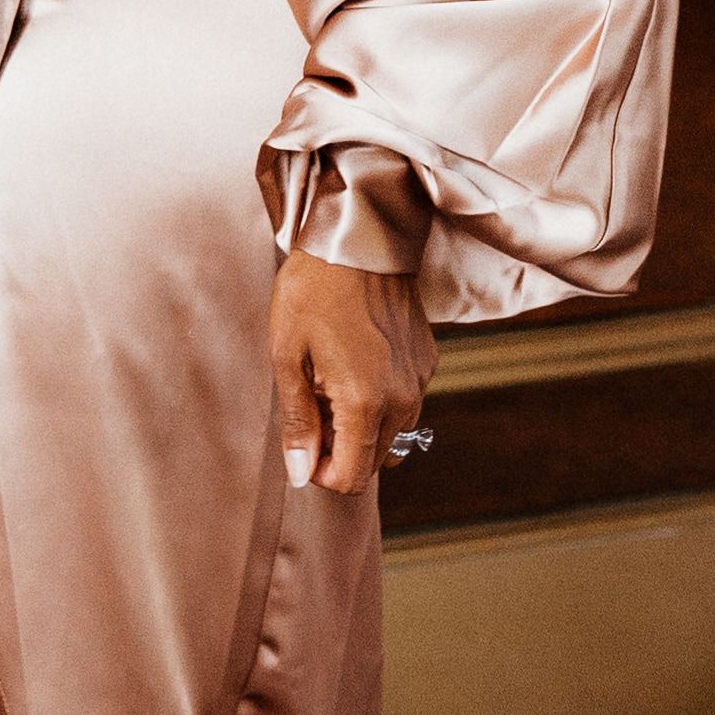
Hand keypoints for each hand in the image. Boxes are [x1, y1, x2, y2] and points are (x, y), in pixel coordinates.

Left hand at [270, 254, 436, 497]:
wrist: (358, 236)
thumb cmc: (312, 291)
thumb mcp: (287, 356)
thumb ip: (298, 422)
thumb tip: (301, 475)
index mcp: (366, 401)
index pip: (351, 478)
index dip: (320, 473)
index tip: (302, 444)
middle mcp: (403, 398)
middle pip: (372, 461)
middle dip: (338, 449)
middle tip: (311, 404)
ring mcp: (420, 380)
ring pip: (390, 434)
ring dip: (358, 425)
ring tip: (330, 380)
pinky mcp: (427, 361)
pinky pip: (403, 403)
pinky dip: (378, 400)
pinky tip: (354, 361)